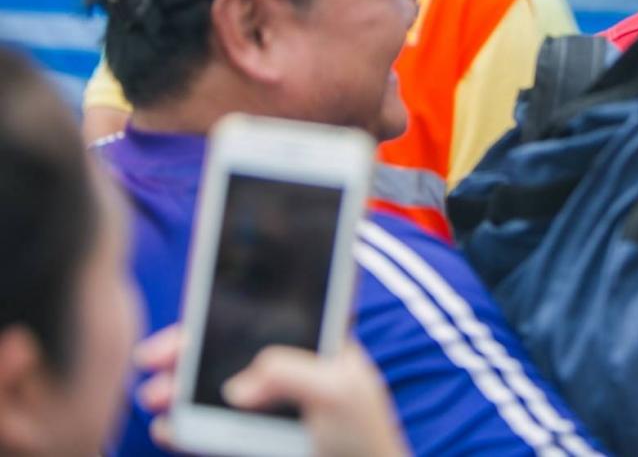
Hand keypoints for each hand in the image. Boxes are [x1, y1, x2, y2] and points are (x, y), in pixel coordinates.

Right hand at [135, 326, 407, 456]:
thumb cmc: (365, 438)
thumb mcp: (339, 393)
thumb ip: (291, 374)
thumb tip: (238, 387)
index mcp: (311, 347)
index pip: (257, 318)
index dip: (217, 318)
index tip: (184, 326)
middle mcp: (286, 372)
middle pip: (225, 351)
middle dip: (186, 354)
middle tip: (151, 362)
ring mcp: (268, 408)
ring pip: (212, 390)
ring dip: (177, 390)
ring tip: (153, 400)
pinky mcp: (254, 442)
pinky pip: (211, 430)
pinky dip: (185, 428)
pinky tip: (165, 430)